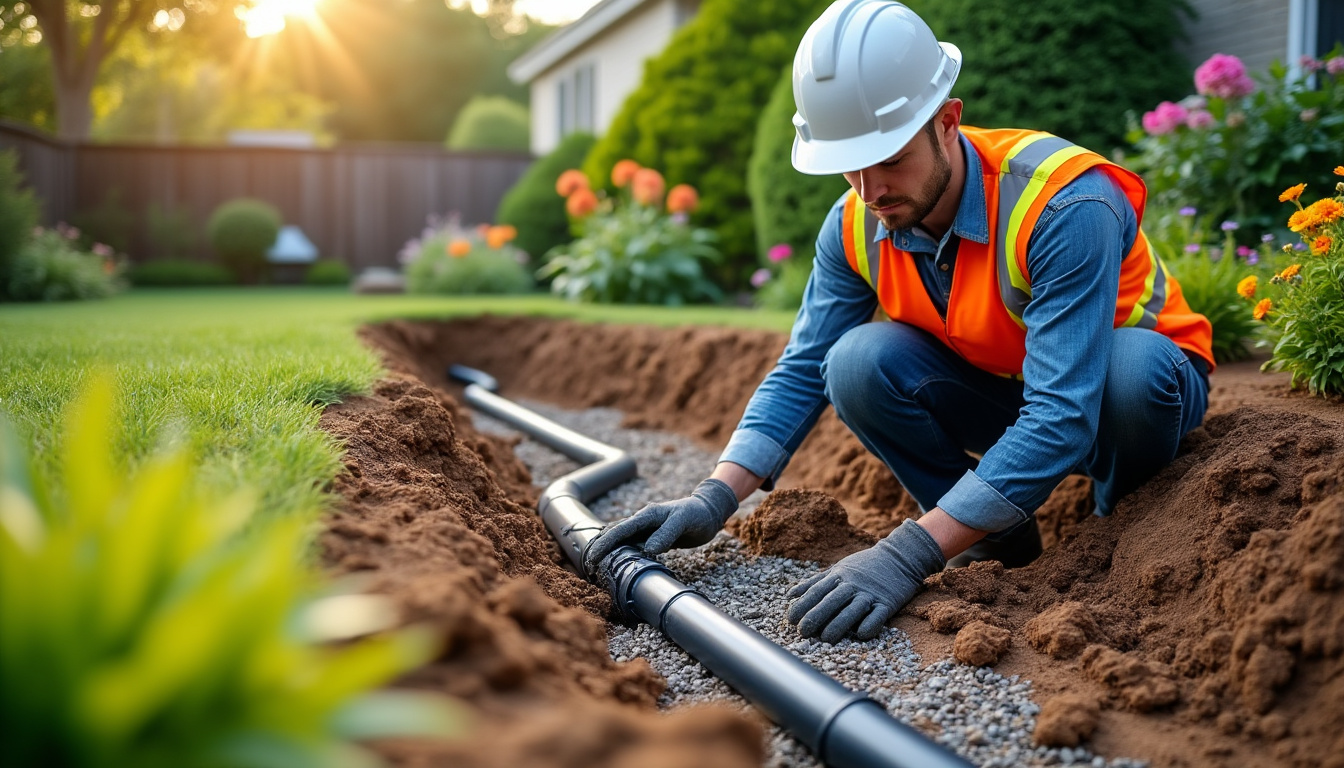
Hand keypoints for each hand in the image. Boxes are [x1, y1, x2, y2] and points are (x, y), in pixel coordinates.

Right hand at [583, 478, 738, 573]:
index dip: (605, 545)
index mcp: (646, 515)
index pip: (620, 531)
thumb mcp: (683, 522)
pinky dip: (623, 554)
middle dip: (600, 549)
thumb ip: (666, 533)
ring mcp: (646, 529)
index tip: (593, 559)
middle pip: (615, 535)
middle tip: (589, 568)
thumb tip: (647, 550)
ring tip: (597, 568)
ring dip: (609, 552)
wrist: (708, 512)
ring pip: (622, 541)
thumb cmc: (697, 515)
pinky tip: (618, 563)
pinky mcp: (652, 536)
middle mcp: (643, 521)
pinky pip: (633, 545)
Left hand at [786, 519, 945, 642]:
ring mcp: (870, 594)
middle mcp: (853, 585)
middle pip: (831, 601)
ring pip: (852, 610)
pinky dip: (870, 624)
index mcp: (839, 577)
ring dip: (839, 624)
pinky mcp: (887, 603)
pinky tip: (861, 634)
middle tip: (803, 632)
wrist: (900, 557)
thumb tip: (790, 595)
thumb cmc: (864, 566)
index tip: (790, 618)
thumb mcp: (838, 569)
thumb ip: (815, 582)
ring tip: (826, 638)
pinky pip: (878, 615)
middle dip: (816, 616)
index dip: (803, 605)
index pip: (817, 591)